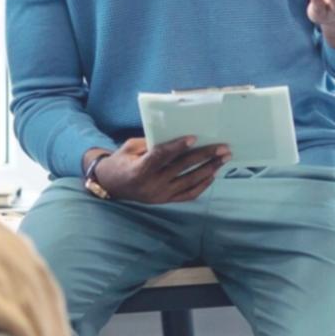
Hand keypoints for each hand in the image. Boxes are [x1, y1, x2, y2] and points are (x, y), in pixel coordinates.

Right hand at [85, 136, 228, 203]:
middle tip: (223, 147)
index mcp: (139, 169)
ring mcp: (159, 195)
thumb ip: (151, 143)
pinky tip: (212, 175)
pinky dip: (202, 185)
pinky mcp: (165, 201)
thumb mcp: (130, 147)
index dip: (177, 146)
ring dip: (209, 169)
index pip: (161, 156)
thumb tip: (176, 134)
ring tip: (224, 159)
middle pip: (182, 168)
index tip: (194, 137)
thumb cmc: (121, 161)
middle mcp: (151, 185)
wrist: (110, 185)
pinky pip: (188, 195)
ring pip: (189, 181)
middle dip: (205, 156)